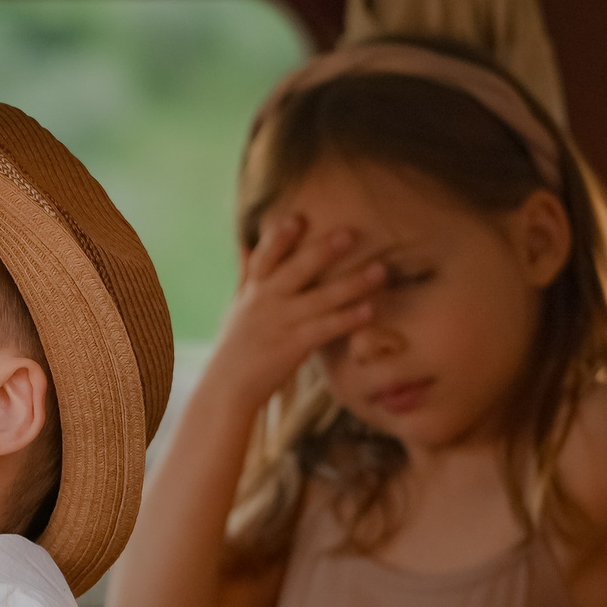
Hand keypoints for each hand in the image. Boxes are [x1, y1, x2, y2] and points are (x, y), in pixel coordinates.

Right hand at [198, 214, 385, 415]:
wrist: (227, 387)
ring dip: (352, 283)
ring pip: (320, 298)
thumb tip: (244, 244)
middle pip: (296, 270)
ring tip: (379, 270)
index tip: (298, 218)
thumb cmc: (235, 346)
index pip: (265, 257)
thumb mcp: (237, 305)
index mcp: (253, 291)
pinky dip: (348, 319)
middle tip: (349, 233)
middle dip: (322, 251)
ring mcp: (281, 323)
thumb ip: (245, 274)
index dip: (279, 237)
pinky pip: (326, 328)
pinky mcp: (294, 346)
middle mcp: (266, 302)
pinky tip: (369, 310)